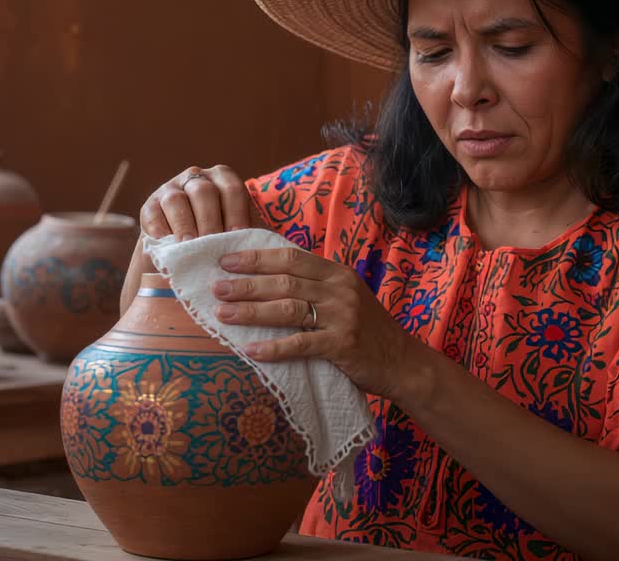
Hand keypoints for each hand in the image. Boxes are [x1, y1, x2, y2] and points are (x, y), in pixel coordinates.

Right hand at [140, 165, 263, 239]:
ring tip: (190, 247)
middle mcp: (196, 178)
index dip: (236, 213)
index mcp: (223, 180)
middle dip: (210, 222)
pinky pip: (153, 213)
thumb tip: (262, 248)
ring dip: (185, 225)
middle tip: (213, 247)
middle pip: (204, 192)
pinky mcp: (150, 205)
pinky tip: (168, 245)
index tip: (238, 236)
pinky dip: (160, 230)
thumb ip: (246, 236)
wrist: (180, 257)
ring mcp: (170, 189)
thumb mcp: (234, 234)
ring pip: (177, 199)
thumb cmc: (216, 244)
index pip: (233, 190)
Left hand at [212, 246, 420, 399]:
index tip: (227, 260)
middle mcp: (340, 289)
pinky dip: (274, 348)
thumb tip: (267, 277)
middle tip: (217, 287)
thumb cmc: (366, 329)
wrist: (401, 361)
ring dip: (251, 312)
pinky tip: (252, 350)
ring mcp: (342, 317)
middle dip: (246, 284)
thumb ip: (314, 285)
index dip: (257, 258)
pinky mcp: (342, 345)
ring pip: (288, 309)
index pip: (290, 258)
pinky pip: (301, 345)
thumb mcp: (344, 296)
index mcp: (337, 273)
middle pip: (284, 281)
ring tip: (223, 315)